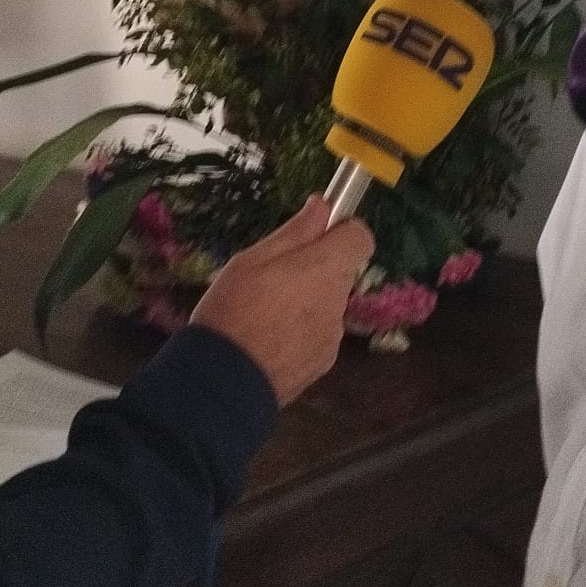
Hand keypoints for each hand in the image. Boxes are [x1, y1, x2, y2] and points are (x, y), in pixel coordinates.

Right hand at [190, 196, 372, 404]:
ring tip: (266, 315)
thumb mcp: (251, 260)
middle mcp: (337, 300)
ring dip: (307, 302)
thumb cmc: (231, 311)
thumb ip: (295, 232)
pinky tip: (270, 340)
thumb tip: (323, 205)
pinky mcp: (325, 361)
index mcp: (323, 269)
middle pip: (339, 272)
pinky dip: (302, 331)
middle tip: (272, 279)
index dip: (341, 231)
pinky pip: (319, 333)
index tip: (315, 234)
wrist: (224, 380)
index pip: (361, 237)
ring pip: (327, 304)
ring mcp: (333, 334)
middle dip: (314, 269)